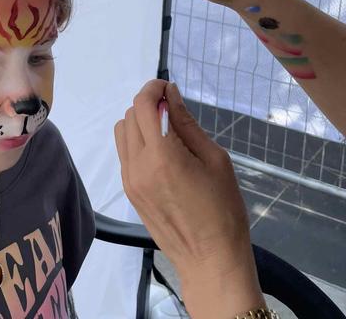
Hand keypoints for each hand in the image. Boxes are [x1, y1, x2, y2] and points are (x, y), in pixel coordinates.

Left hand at [114, 80, 264, 316]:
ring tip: (165, 129)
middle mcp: (137, 164)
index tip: (166, 86)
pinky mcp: (129, 190)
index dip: (153, 88)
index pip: (143, 105)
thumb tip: (171, 95)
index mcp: (161, 155)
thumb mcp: (214, 159)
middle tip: (171, 108)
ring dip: (139, 121)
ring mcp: (129, 179)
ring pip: (122, 132)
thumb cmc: (223, 208)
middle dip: (148, 104)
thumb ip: (186, 123)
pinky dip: (136, 141)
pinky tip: (160, 150)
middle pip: (129, 115)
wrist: (209, 258)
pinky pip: (124, 153)